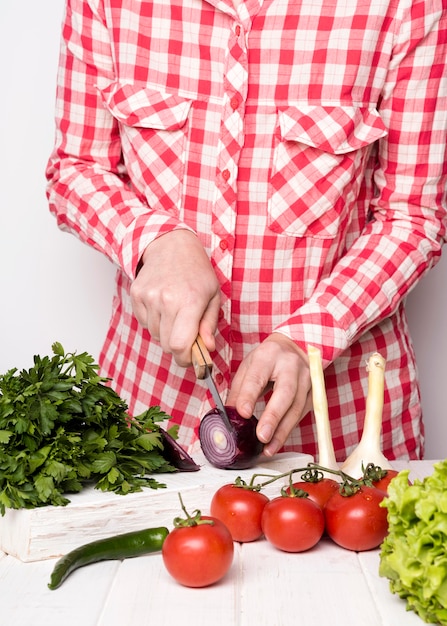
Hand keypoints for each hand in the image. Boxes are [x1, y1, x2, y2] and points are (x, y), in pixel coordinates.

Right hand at [130, 230, 220, 365]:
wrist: (171, 245)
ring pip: (155, 335)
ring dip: (166, 332)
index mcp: (189, 302)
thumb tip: (208, 348)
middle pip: (167, 345)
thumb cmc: (197, 271)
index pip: (180, 346)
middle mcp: (166, 300)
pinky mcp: (136, 295)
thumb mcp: (213, 296)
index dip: (186, 358)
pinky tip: (163, 305)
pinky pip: (145, 323)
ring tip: (175, 313)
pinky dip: (155, 321)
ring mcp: (148, 297)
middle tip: (187, 334)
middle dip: (178, 347)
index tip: (192, 357)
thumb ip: (209, 325)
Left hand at [226, 333, 311, 456]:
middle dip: (273, 417)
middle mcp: (291, 365)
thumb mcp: (248, 367)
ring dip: (282, 431)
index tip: (243, 413)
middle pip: (285, 393)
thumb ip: (239, 390)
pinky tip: (277, 442)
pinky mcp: (314, 392)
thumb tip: (228, 416)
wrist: (294, 348)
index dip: (250, 395)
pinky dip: (289, 430)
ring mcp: (307, 379)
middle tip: (261, 436)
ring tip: (268, 448)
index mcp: (269, 355)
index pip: (258, 377)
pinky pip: (302, 414)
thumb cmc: (268, 359)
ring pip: (297, 408)